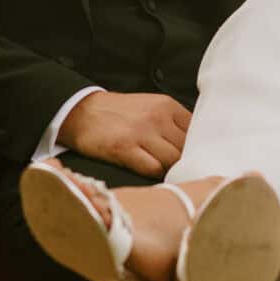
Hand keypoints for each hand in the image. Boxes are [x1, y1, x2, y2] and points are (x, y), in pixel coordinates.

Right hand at [58, 89, 190, 177]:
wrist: (82, 111)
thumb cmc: (119, 113)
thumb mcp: (151, 106)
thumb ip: (173, 121)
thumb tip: (196, 144)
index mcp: (167, 105)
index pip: (197, 130)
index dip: (196, 146)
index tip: (194, 156)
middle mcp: (157, 117)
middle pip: (186, 147)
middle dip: (184, 160)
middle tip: (179, 169)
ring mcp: (141, 133)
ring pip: (173, 160)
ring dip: (170, 169)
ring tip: (164, 172)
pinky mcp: (124, 149)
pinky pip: (153, 169)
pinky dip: (155, 174)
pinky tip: (150, 173)